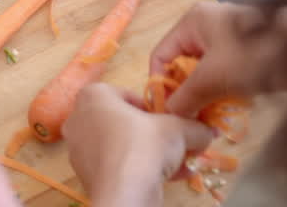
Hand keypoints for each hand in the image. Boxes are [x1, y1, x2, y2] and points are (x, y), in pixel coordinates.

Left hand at [64, 84, 215, 206]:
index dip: (154, 107)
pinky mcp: (86, 173)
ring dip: (151, 153)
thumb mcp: (179, 129)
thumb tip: (208, 131)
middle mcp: (79, 118)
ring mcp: (79, 147)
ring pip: (122, 146)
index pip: (127, 94)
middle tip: (178, 143)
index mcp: (93, 95)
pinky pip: (118, 165)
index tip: (171, 120)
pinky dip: (140, 169)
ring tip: (180, 164)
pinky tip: (170, 178)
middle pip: (125, 122)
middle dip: (154, 133)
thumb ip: (194, 126)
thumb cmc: (144, 145)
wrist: (124, 192)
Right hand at [149, 2, 286, 116]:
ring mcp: (229, 39)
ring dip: (206, 96)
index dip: (159, 83)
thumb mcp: (213, 78)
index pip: (161, 54)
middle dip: (185, 92)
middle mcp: (207, 26)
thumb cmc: (255, 56)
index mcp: (192, 22)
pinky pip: (224, 75)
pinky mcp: (247, 53)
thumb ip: (185, 96)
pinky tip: (230, 110)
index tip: (164, 111)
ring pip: (205, 73)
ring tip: (210, 118)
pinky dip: (224, 93)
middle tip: (189, 119)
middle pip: (182, 65)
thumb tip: (168, 114)